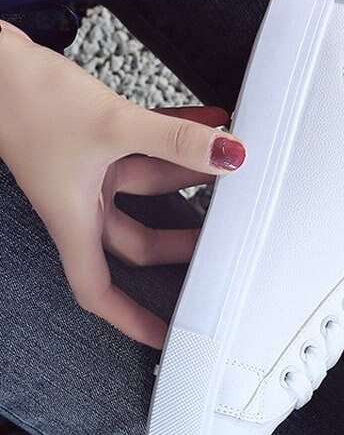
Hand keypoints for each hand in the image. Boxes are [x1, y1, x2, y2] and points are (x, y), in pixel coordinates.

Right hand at [0, 21, 245, 347]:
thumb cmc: (22, 97)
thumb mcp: (111, 125)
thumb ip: (175, 141)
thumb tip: (230, 154)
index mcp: (75, 220)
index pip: (99, 291)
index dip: (131, 320)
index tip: (164, 337)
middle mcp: (82, 203)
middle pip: (139, 242)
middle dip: (181, 243)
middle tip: (224, 241)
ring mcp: (87, 172)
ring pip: (147, 187)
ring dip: (187, 173)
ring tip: (229, 160)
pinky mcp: (92, 141)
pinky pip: (142, 147)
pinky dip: (173, 137)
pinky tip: (209, 117)